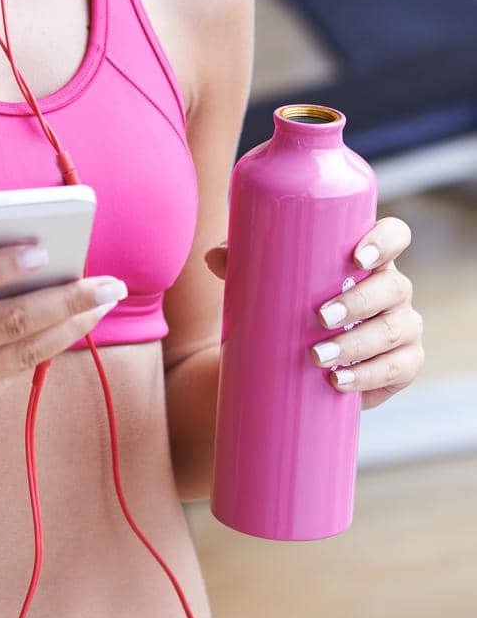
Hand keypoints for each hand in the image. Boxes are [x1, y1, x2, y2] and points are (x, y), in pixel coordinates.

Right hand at [0, 244, 127, 436]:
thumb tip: (25, 258)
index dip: (0, 265)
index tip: (43, 249)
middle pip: (7, 322)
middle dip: (67, 301)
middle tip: (109, 284)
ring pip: (21, 355)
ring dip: (70, 329)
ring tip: (101, 305)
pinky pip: (8, 377)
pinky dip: (38, 350)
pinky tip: (63, 330)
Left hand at [204, 217, 424, 410]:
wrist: (306, 358)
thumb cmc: (291, 303)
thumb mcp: (270, 280)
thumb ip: (242, 262)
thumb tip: (213, 257)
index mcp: (369, 257)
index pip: (396, 235)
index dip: (385, 241)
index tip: (356, 258)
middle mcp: (394, 288)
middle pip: (393, 287)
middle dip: (358, 303)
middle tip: (319, 317)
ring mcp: (403, 326)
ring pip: (392, 330)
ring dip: (357, 345)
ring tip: (318, 357)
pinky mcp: (404, 363)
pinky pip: (398, 369)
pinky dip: (369, 377)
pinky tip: (341, 382)